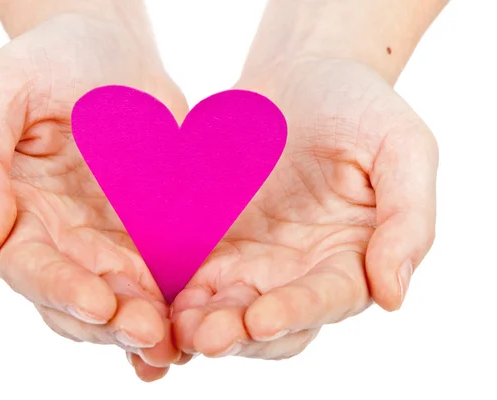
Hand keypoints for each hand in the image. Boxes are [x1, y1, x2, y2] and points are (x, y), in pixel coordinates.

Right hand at [0, 13, 188, 381]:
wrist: (111, 49)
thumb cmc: (48, 61)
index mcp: (18, 213)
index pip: (30, 267)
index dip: (60, 289)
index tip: (98, 303)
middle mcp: (61, 239)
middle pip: (79, 300)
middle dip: (112, 322)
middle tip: (147, 333)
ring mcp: (110, 241)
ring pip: (123, 301)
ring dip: (146, 326)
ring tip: (173, 341)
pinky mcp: (155, 233)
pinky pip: (166, 275)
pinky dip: (178, 304)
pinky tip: (196, 324)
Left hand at [171, 58, 437, 359]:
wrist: (299, 75)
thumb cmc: (357, 106)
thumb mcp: (401, 147)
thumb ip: (407, 218)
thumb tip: (393, 294)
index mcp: (349, 257)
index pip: (326, 299)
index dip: (296, 313)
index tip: (262, 320)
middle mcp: (297, 271)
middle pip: (268, 321)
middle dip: (237, 334)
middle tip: (204, 337)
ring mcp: (250, 260)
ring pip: (222, 308)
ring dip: (197, 323)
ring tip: (172, 327)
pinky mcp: (209, 241)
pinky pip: (186, 274)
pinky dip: (168, 292)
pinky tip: (146, 296)